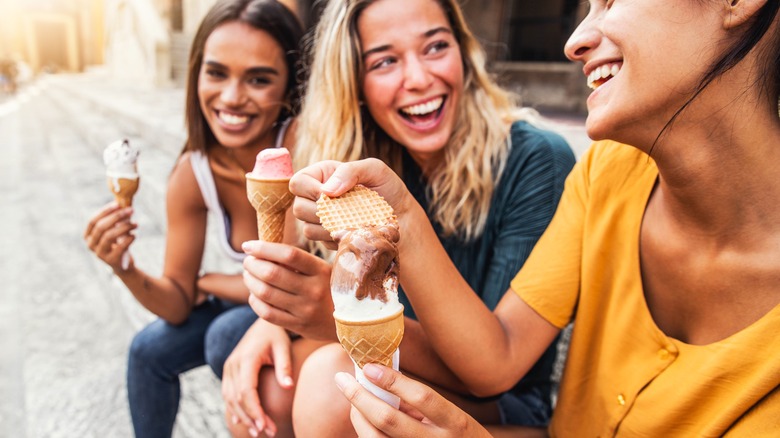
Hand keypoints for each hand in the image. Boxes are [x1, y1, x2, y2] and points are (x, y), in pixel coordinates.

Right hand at [83, 202, 137, 270]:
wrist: (123, 264)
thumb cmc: (118, 243)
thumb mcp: (114, 230)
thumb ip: (115, 219)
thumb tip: (124, 202)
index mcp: (88, 235)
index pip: (93, 221)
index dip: (105, 211)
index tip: (118, 204)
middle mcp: (91, 244)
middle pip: (101, 227)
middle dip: (117, 217)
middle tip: (131, 210)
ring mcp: (99, 253)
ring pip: (110, 236)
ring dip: (125, 227)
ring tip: (136, 224)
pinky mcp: (111, 260)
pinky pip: (120, 247)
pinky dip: (129, 239)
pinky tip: (134, 235)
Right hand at [222, 319, 292, 436]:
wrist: (262, 322)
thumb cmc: (276, 335)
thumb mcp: (283, 347)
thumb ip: (284, 367)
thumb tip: (288, 388)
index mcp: (247, 358)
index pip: (247, 391)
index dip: (255, 410)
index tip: (266, 426)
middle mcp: (233, 364)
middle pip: (237, 399)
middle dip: (251, 418)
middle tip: (267, 433)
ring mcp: (229, 368)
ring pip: (230, 399)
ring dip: (243, 417)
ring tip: (258, 432)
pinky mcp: (229, 371)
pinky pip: (228, 394)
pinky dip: (235, 409)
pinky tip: (244, 421)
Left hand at [242, 240, 336, 340]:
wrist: (351, 321)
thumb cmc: (332, 288)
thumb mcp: (326, 270)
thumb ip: (301, 260)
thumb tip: (265, 248)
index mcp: (321, 270)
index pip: (289, 254)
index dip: (264, 248)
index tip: (248, 245)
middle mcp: (314, 290)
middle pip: (272, 274)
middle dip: (253, 265)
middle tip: (247, 261)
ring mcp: (305, 310)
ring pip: (266, 293)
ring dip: (250, 281)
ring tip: (248, 275)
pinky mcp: (298, 326)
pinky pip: (267, 313)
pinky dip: (255, 301)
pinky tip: (254, 294)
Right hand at [289, 158, 411, 246]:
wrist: (402, 219)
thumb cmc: (390, 190)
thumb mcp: (375, 170)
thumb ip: (350, 171)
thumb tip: (326, 191)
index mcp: (323, 175)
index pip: (297, 182)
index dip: (309, 190)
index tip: (330, 196)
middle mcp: (316, 197)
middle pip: (298, 208)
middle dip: (320, 212)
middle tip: (344, 212)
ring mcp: (320, 220)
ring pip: (307, 229)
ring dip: (329, 228)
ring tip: (352, 222)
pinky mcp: (327, 239)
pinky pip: (321, 244)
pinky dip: (336, 239)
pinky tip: (353, 232)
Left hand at [335, 364, 491, 437]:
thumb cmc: (457, 437)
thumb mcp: (450, 416)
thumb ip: (417, 402)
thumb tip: (378, 378)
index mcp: (454, 423)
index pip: (422, 396)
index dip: (393, 380)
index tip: (369, 366)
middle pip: (389, 420)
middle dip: (360, 397)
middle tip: (342, 378)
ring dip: (357, 416)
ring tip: (352, 398)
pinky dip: (365, 431)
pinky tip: (362, 418)